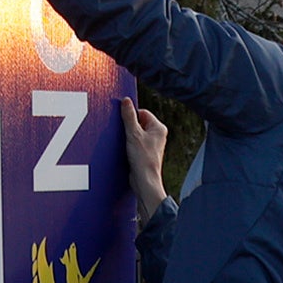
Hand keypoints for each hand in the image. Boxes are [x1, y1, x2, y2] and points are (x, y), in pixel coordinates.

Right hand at [123, 101, 168, 222]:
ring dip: (128, 136)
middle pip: (139, 122)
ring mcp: (152, 144)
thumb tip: (126, 100)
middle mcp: (157, 135)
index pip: (142, 112)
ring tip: (125, 143)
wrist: (144, 181)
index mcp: (159, 128)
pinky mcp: (145, 153)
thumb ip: (129, 116)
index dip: (131, 116)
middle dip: (129, 127)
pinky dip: (128, 144)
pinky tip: (125, 150)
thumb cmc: (143, 159)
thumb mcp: (133, 134)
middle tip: (124, 134)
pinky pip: (135, 143)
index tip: (123, 121)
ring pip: (136, 133)